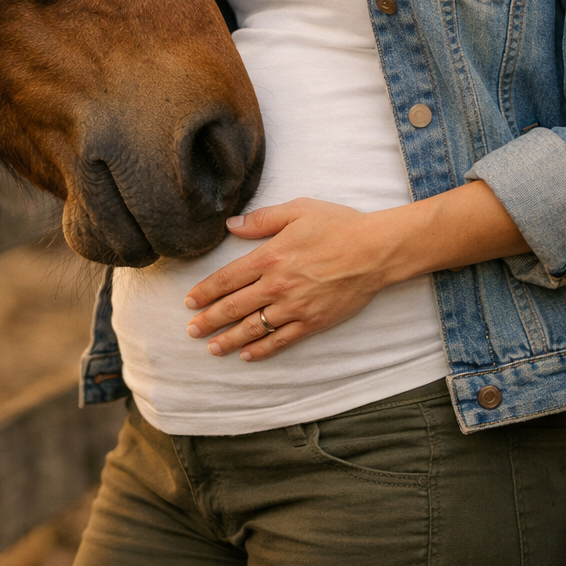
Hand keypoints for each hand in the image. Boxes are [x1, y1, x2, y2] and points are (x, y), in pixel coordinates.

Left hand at [184, 197, 405, 362]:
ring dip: (229, 340)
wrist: (375, 250)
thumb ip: (261, 219)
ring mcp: (295, 306)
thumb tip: (231, 225)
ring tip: (212, 347)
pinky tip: (247, 355)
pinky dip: (262, 349)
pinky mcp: (312, 321)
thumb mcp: (298, 210)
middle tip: (191, 330)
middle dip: (209, 320)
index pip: (226, 279)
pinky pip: (281, 340)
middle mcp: (277, 285)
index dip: (205, 292)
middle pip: (233, 307)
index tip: (189, 302)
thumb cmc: (338, 225)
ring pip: (253, 328)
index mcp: (270, 256)